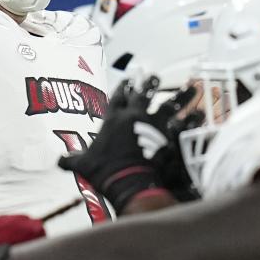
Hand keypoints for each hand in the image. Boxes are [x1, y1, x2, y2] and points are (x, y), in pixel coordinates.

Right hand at [58, 77, 198, 211]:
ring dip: (181, 96)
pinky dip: (193, 119)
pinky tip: (202, 113)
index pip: (117, 98)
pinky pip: (184, 124)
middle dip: (149, 84)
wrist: (128, 183)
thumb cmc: (104, 172)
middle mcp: (134, 117)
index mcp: (113, 120)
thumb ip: (71, 160)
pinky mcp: (169, 137)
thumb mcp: (82, 165)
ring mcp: (154, 126)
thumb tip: (58, 162)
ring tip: (191, 88)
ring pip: (170, 105)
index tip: (128, 80)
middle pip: (143, 95)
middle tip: (155, 77)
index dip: (122, 88)